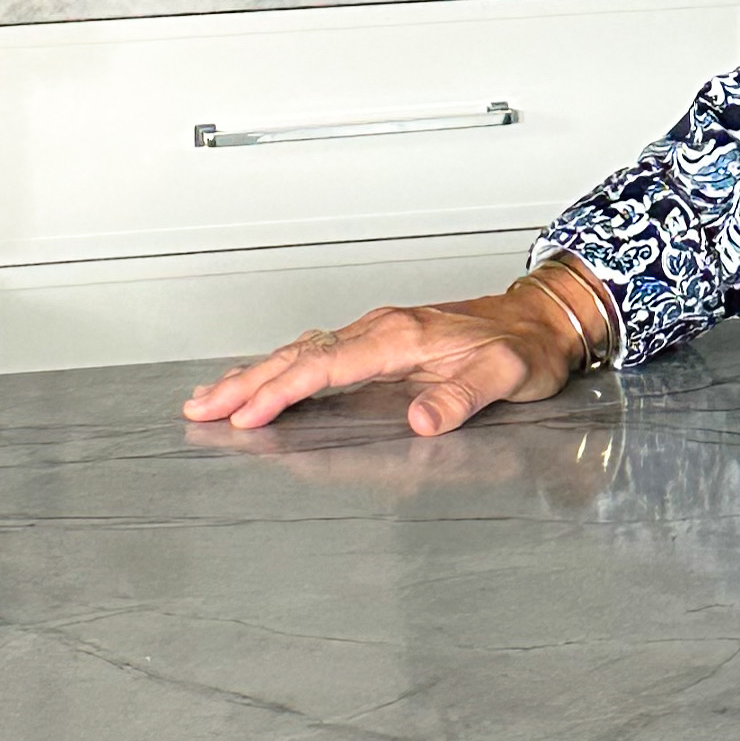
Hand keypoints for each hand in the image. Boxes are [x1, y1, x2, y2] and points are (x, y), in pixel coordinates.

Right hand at [182, 282, 588, 438]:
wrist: (540, 320)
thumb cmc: (523, 350)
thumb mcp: (505, 377)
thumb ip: (461, 397)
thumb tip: (421, 420)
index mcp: (400, 337)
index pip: (326, 366)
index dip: (282, 390)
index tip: (246, 415)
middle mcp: (380, 329)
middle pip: (298, 355)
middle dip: (245, 382)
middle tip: (199, 408)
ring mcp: (375, 332)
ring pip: (300, 351)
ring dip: (253, 374)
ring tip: (209, 397)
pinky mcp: (378, 340)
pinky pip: (316, 352)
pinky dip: (279, 367)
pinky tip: (260, 379)